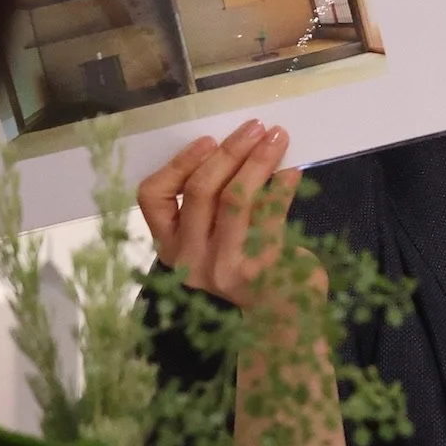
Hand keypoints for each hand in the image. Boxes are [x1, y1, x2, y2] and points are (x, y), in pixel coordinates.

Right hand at [137, 119, 301, 308]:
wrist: (282, 318)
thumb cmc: (247, 267)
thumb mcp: (214, 239)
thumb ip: (212, 203)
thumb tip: (235, 146)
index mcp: (172, 248)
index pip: (153, 198)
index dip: (179, 163)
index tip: (208, 140)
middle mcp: (191, 260)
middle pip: (200, 190)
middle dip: (229, 151)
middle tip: (254, 127)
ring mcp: (225, 266)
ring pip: (235, 198)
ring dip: (257, 161)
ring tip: (276, 137)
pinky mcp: (260, 267)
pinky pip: (271, 214)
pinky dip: (283, 186)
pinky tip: (292, 170)